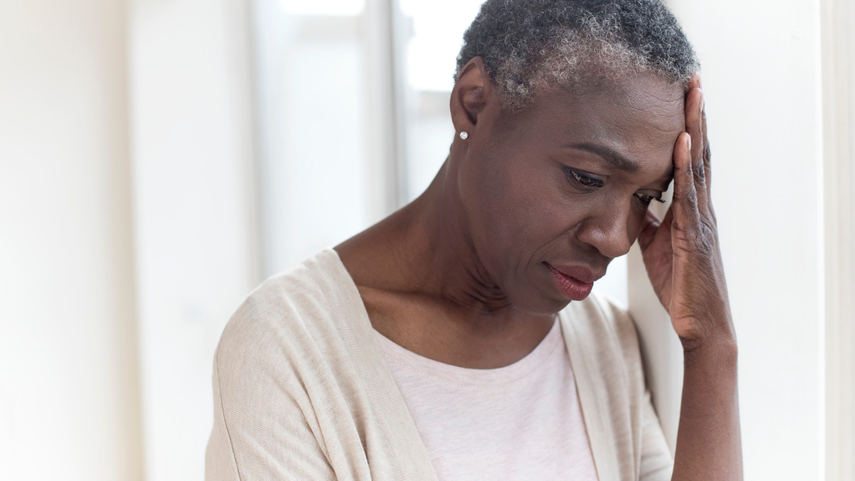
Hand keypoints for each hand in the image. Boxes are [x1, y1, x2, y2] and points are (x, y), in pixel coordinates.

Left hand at [637, 75, 734, 349]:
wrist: (700, 324)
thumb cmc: (680, 287)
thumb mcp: (655, 247)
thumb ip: (647, 223)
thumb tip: (632, 204)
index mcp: (691, 209)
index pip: (690, 160)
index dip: (686, 129)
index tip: (681, 98)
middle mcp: (700, 208)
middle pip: (699, 153)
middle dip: (694, 116)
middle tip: (692, 80)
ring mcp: (700, 219)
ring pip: (699, 166)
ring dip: (694, 129)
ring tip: (691, 96)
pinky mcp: (694, 235)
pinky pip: (689, 195)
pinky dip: (685, 167)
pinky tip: (682, 143)